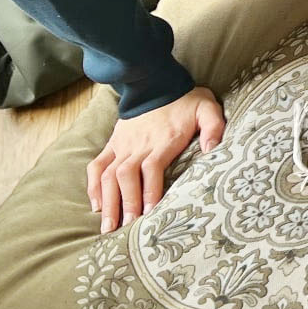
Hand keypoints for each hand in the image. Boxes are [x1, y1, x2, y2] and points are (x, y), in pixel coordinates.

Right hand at [87, 87, 224, 232]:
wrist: (154, 80)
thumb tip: (212, 149)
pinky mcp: (113, 143)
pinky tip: (96, 205)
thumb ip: (213, 127)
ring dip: (108, 200)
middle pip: (126, 175)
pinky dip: (93, 185)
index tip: (149, 212)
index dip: (149, 189)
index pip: (152, 167)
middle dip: (125, 203)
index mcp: (163, 139)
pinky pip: (97, 165)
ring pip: (109, 174)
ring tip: (108, 226)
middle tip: (125, 228)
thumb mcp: (207, 108)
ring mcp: (123, 144)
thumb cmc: (186, 100)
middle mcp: (139, 144)